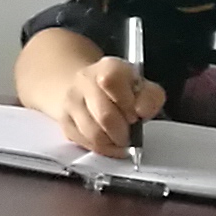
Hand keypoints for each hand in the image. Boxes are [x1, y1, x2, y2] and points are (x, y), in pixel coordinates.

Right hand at [52, 54, 166, 156]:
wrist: (85, 88)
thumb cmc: (120, 90)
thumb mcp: (143, 86)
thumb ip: (151, 97)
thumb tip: (142, 111)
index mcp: (108, 67)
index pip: (111, 81)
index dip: (128, 103)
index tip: (137, 113)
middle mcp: (84, 82)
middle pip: (105, 115)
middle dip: (124, 131)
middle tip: (130, 132)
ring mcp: (70, 103)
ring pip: (94, 135)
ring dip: (113, 143)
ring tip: (120, 138)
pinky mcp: (64, 124)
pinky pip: (86, 144)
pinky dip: (102, 148)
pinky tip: (108, 141)